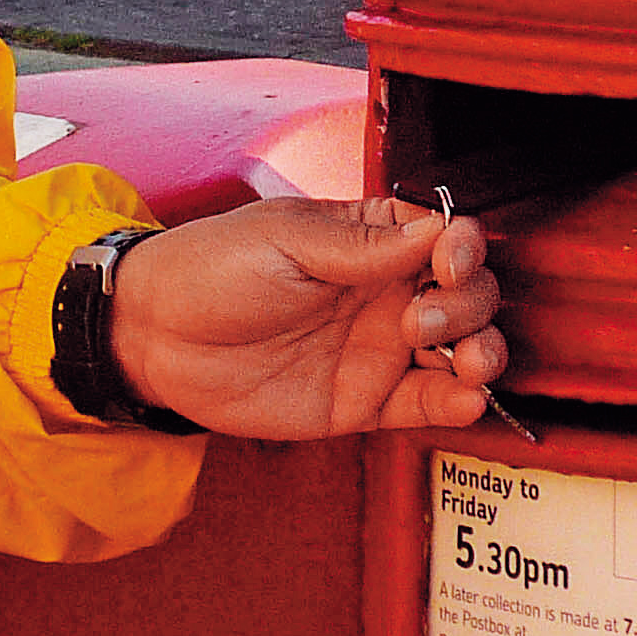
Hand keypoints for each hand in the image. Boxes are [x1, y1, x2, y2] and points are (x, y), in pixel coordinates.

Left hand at [106, 198, 506, 439]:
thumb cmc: (209, 269)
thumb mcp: (284, 241)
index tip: (448, 262)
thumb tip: (439, 231)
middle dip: (467, 305)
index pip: (446, 237)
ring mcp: (378, 347)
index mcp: (369, 240)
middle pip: (467, 294)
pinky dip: (458, 404)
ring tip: (464, 363)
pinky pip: (427, 404)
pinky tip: (462, 399)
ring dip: (482, 354)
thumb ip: (363, 245)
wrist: (154, 337)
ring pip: (463, 350)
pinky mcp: (364, 401)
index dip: (463, 248)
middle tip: (419, 320)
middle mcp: (384, 291)